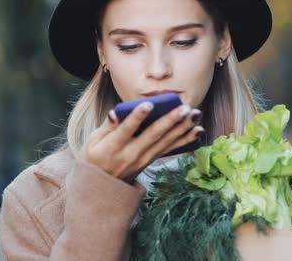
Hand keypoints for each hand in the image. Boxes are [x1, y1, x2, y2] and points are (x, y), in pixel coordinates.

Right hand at [81, 102, 203, 181]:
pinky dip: (185, 140)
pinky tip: (198, 131)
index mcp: (112, 147)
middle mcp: (131, 154)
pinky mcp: (151, 161)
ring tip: (196, 116)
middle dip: (170, 121)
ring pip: (165, 142)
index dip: (137, 117)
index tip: (148, 105)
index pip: (126, 130)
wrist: (103, 187)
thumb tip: (117, 111)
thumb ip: (107, 126)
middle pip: (152, 136)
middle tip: (184, 109)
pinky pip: (170, 149)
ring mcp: (143, 160)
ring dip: (183, 128)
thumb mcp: (93, 141)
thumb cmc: (95, 157)